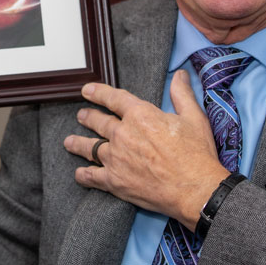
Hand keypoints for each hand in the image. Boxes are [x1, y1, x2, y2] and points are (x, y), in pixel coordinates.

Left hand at [63, 70, 229, 228]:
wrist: (195, 190)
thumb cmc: (196, 154)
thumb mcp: (194, 118)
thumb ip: (182, 94)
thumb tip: (180, 75)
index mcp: (140, 115)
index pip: (113, 99)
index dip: (98, 92)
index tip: (86, 90)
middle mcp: (123, 134)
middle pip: (98, 122)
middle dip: (88, 117)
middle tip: (81, 116)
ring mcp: (116, 158)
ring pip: (90, 147)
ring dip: (78, 143)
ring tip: (69, 141)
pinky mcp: (115, 181)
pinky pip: (93, 176)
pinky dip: (84, 175)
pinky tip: (79, 174)